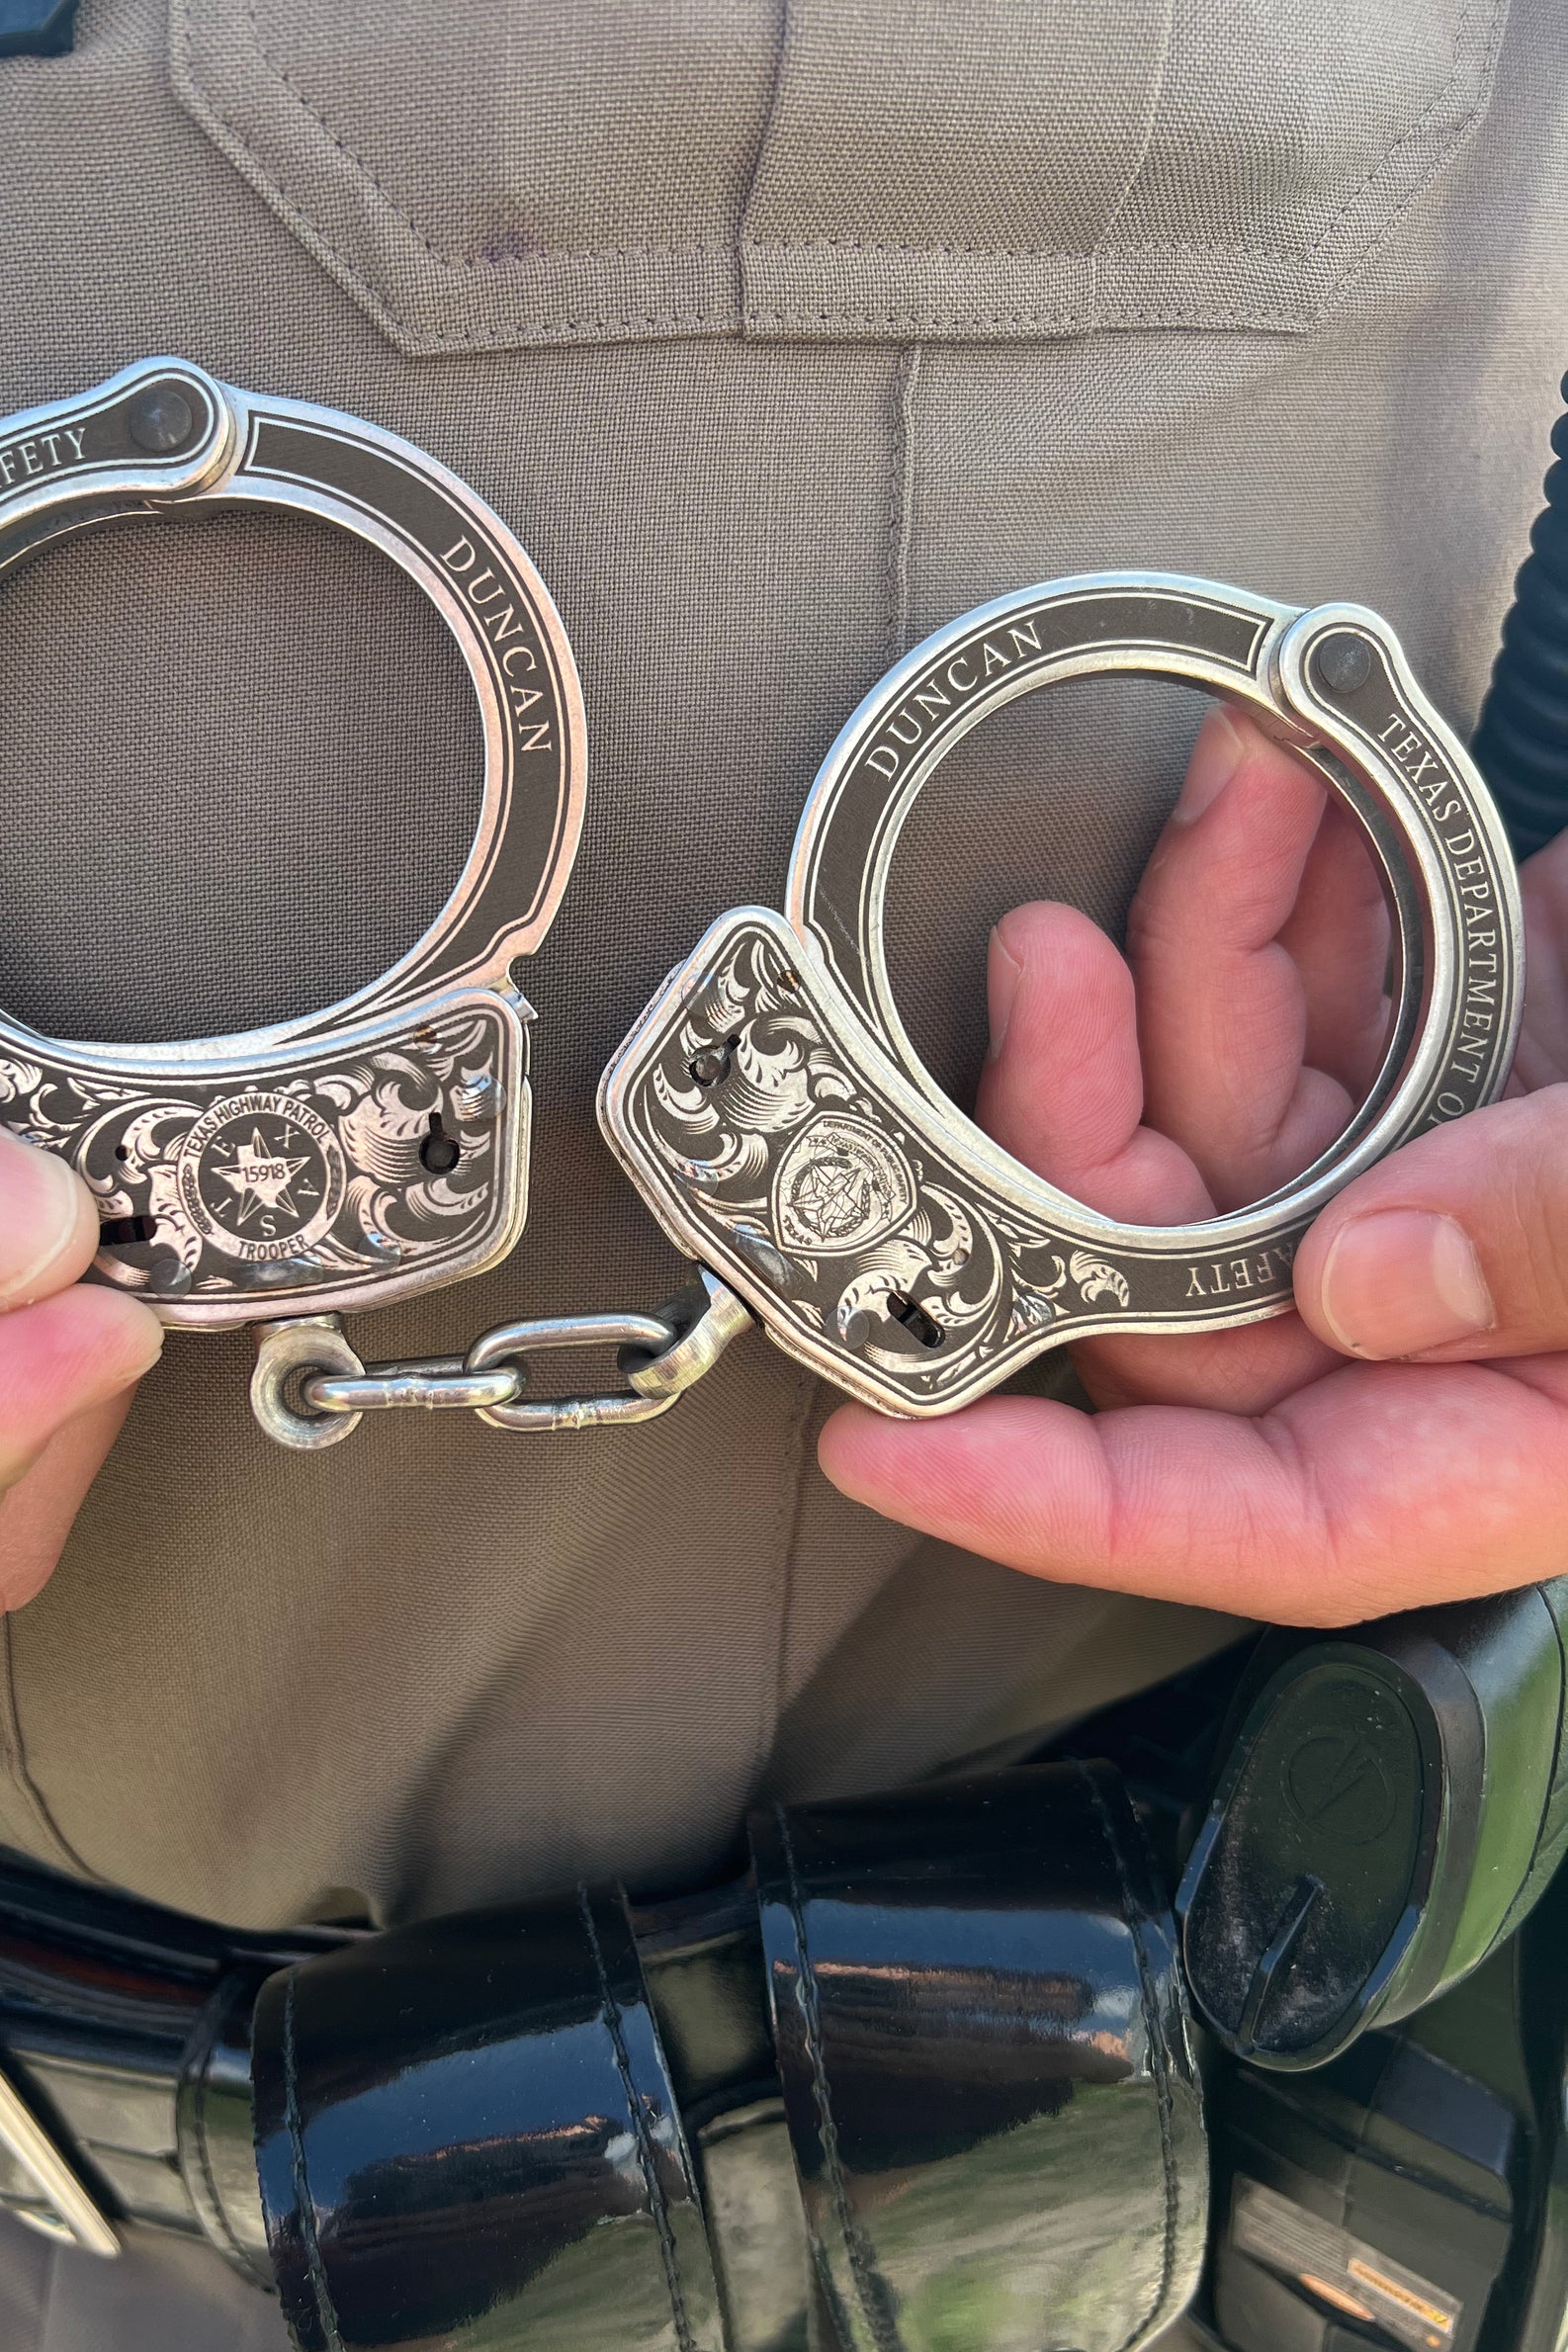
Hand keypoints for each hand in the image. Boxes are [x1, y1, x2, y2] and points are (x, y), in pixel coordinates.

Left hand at [820, 706, 1567, 1625]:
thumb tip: (1362, 1286)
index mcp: (1540, 1432)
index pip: (1263, 1521)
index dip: (1062, 1501)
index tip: (886, 1441)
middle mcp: (1475, 1339)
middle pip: (1185, 1291)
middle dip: (1094, 1124)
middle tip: (1062, 958)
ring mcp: (1467, 1194)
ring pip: (1225, 1132)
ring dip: (1190, 962)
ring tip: (1229, 799)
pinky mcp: (1480, 1061)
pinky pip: (1315, 1019)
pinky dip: (1286, 904)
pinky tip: (1292, 792)